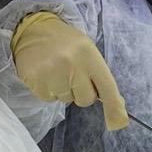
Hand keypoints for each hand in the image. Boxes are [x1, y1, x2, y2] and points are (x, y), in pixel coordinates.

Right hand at [11, 12, 128, 129]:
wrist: (32, 29)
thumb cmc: (64, 43)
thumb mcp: (87, 51)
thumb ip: (100, 77)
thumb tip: (118, 107)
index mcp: (89, 54)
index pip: (107, 86)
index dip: (114, 107)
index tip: (118, 123)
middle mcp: (72, 64)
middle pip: (85, 99)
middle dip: (80, 92)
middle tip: (71, 74)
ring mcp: (53, 73)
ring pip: (66, 100)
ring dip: (63, 90)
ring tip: (55, 70)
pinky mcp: (36, 80)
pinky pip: (49, 99)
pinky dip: (48, 90)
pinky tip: (45, 73)